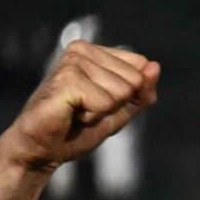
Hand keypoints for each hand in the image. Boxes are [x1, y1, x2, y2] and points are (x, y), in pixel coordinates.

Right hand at [0, 42, 158, 172]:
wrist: (44, 149)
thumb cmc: (77, 129)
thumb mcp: (120, 111)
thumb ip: (141, 92)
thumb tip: (154, 66)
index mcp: (94, 52)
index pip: (140, 68)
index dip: (127, 96)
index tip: (99, 104)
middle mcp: (82, 49)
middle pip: (134, 80)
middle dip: (115, 105)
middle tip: (86, 110)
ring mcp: (73, 61)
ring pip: (121, 91)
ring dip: (102, 112)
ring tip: (77, 112)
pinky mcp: (67, 78)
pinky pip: (106, 102)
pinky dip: (93, 116)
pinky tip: (71, 113)